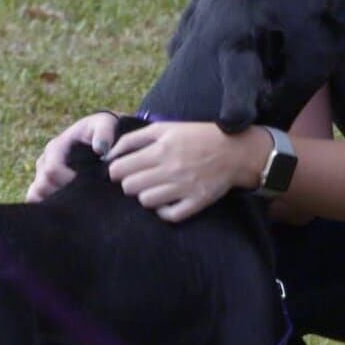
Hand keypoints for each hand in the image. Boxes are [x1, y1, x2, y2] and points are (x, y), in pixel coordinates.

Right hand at [25, 112, 118, 201]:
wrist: (96, 137)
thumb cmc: (100, 131)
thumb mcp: (105, 124)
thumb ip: (104, 132)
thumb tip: (101, 149)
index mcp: (55, 148)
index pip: (52, 171)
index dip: (69, 182)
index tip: (88, 187)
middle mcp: (44, 162)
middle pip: (42, 186)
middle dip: (62, 194)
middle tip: (84, 198)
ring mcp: (41, 175)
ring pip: (35, 195)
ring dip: (52, 202)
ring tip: (75, 204)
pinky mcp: (43, 186)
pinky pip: (36, 200)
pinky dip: (47, 207)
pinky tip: (66, 211)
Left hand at [104, 121, 267, 222]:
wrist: (235, 150)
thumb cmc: (197, 136)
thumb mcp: (165, 128)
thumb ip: (134, 139)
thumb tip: (109, 153)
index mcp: (161, 149)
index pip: (119, 169)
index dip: (116, 171)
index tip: (122, 170)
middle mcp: (170, 169)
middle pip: (129, 187)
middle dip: (129, 183)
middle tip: (139, 179)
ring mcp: (184, 187)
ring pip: (145, 201)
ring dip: (145, 196)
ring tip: (154, 189)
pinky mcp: (196, 202)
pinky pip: (169, 216)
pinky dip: (163, 211)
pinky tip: (165, 202)